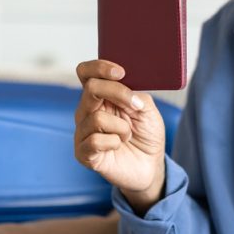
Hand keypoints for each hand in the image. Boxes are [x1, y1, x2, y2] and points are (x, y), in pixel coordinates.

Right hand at [74, 59, 165, 213]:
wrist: (150, 166)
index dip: (99, 67)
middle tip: (136, 106)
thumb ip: (136, 93)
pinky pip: (94, 141)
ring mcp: (83, 132)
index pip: (86, 72)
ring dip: (121, 127)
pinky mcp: (83, 153)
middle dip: (118, 93)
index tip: (121, 72)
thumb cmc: (146, 135)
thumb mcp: (148, 109)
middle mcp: (87, 111)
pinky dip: (113, 142)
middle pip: (91, 88)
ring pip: (96, 117)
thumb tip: (126, 87)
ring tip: (127, 136)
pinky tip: (117, 147)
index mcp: (100, 96)